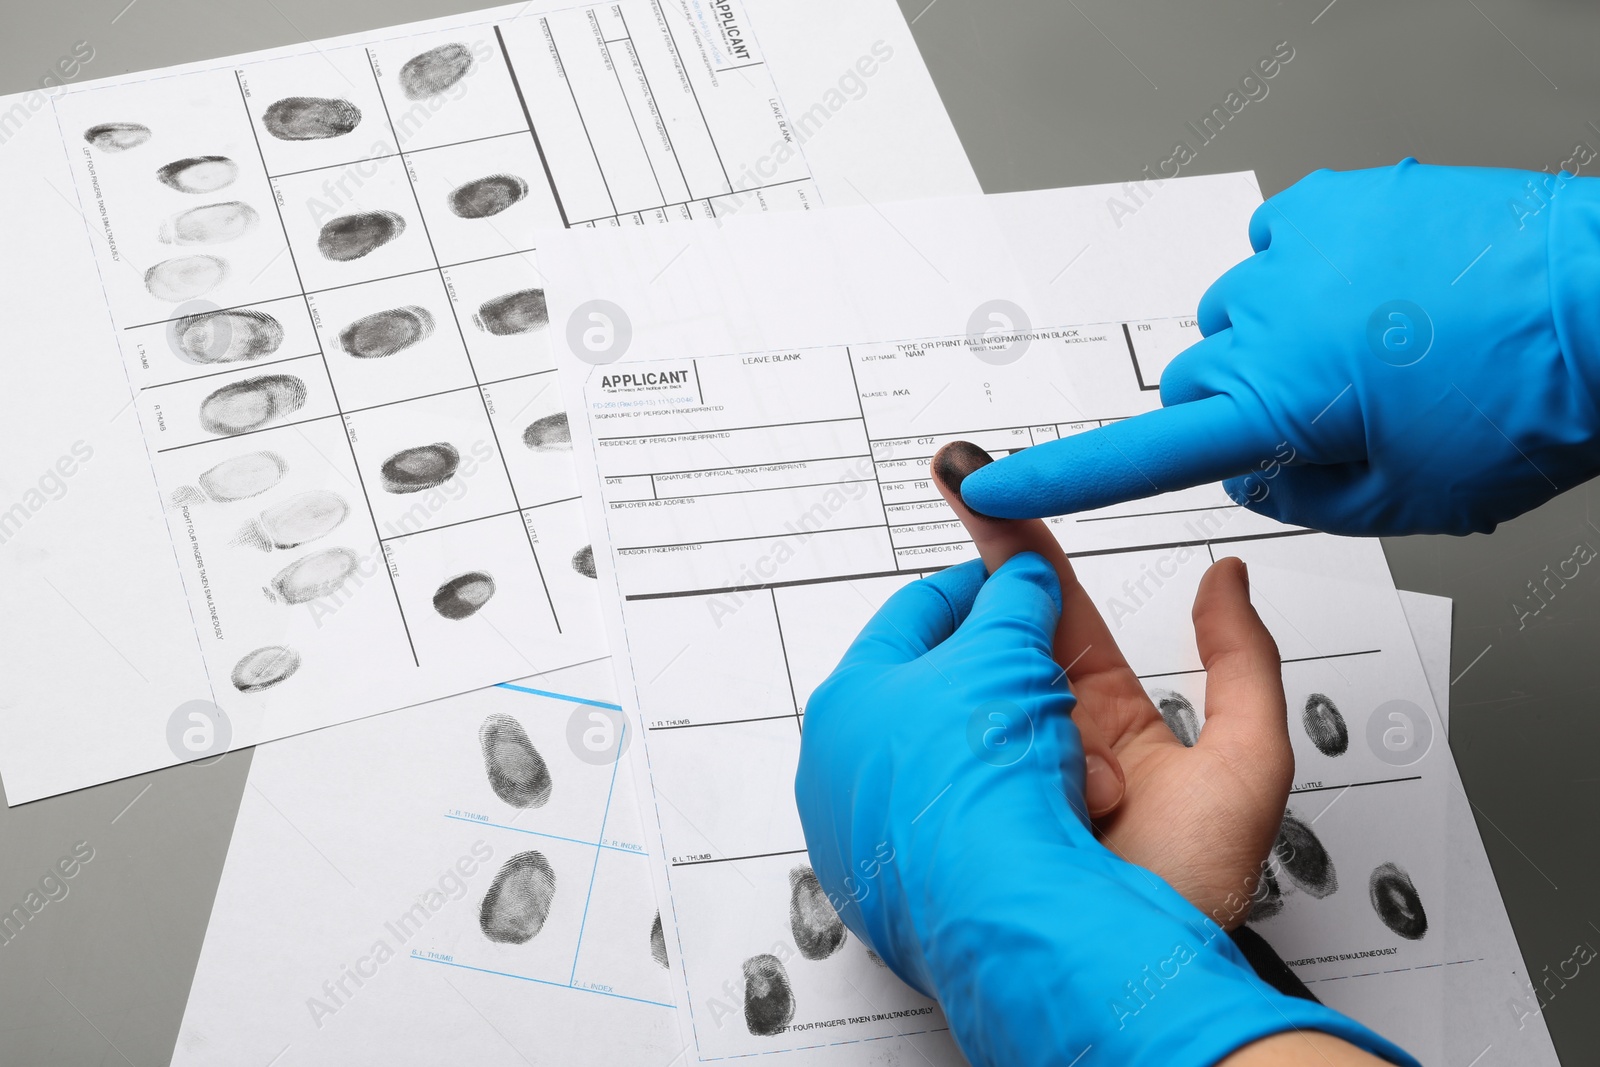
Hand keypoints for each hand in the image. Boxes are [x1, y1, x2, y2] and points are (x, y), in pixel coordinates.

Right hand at [794, 536, 1415, 1065]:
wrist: (1131, 977)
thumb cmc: (1188, 890)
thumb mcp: (1247, 764)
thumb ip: (1242, 664)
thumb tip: (1230, 578)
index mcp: (1113, 718)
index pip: (1058, 611)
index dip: (1024, 551)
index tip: (992, 492)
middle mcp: (1049, 739)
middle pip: (1003, 637)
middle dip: (981, 579)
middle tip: (958, 494)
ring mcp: (1001, 768)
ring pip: (974, 690)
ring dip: (981, 670)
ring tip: (1009, 679)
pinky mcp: (962, 803)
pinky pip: (950, 747)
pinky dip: (962, 731)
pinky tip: (980, 732)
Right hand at [958, 160, 1599, 534]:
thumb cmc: (1533, 402)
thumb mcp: (1407, 498)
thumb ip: (1300, 498)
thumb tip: (1254, 471)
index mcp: (1274, 402)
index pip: (1136, 454)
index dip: (1054, 476)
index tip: (989, 483)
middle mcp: (1265, 317)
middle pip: (1198, 378)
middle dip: (1244, 403)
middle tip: (1330, 415)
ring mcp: (1294, 250)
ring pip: (1241, 313)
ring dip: (1283, 337)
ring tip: (1376, 347)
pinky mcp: (1328, 200)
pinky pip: (1278, 246)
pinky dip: (1307, 276)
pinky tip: (1370, 293)